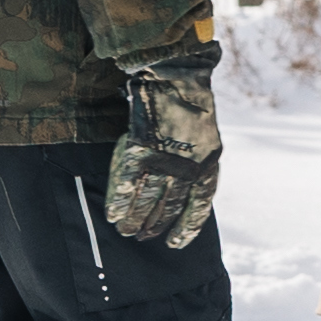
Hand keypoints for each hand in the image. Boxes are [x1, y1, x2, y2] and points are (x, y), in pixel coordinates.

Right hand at [103, 56, 221, 246]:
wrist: (174, 76)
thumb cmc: (189, 106)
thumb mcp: (203, 138)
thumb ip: (194, 164)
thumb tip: (182, 196)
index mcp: (208, 165)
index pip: (198, 207)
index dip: (186, 228)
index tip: (175, 244)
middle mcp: (187, 168)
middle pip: (168, 207)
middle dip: (154, 225)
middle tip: (141, 237)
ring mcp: (162, 161)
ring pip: (145, 201)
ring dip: (134, 220)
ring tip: (125, 231)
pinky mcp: (139, 152)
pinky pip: (126, 185)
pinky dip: (119, 202)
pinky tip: (113, 214)